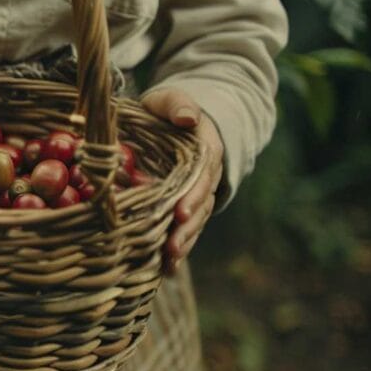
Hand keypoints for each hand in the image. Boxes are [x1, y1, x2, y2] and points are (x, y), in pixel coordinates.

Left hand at [141, 88, 224, 274]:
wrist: (176, 119)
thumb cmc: (167, 108)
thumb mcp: (171, 99)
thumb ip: (178, 104)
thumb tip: (187, 117)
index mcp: (205, 152)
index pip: (201, 178)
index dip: (192, 196)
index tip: (180, 212)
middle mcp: (205, 177)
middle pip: (199, 207)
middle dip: (187, 229)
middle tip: (171, 249)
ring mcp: (197, 194)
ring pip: (193, 223)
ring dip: (183, 244)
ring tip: (168, 265)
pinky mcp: (184, 206)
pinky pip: (183, 228)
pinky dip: (176, 249)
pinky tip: (164, 271)